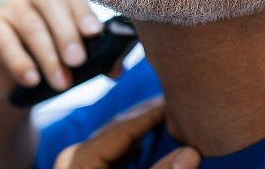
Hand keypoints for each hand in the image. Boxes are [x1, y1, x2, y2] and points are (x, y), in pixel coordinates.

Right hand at [0, 0, 106, 101]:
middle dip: (66, 34)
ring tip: (62, 84)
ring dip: (48, 56)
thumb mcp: (76, 60)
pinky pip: (5, 41)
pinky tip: (32, 80)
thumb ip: (98, 60)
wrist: (17, 83)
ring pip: (31, 25)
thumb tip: (117, 70)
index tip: (94, 34)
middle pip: (51, 5)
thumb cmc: (55, 62)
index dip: (83, 13)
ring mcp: (10, 6)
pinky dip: (20, 62)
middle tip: (78, 61)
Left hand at [53, 96, 200, 168]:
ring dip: (136, 130)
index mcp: (80, 160)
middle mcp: (72, 158)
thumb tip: (192, 153)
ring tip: (163, 119)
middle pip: (114, 129)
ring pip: (109, 139)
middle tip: (173, 103)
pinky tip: (141, 145)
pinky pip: (104, 154)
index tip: (175, 101)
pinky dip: (125, 148)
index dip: (151, 114)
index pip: (122, 128)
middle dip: (144, 116)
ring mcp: (73, 167)